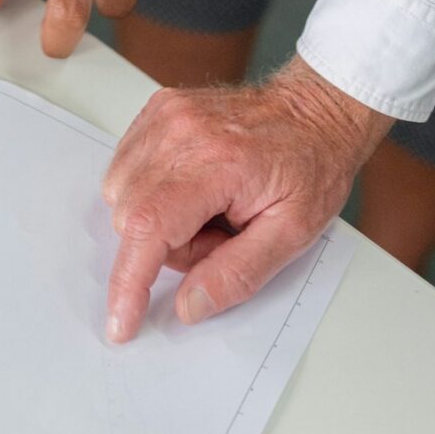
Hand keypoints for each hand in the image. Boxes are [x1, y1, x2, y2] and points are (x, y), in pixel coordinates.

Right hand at [102, 57, 390, 338]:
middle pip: (131, 216)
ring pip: (121, 193)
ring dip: (157, 220)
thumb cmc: (310, 167)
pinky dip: (151, 192)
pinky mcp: (158, 110)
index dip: (128, 282)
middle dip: (167, 248)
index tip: (120, 323)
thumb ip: (238, 275)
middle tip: (220, 237)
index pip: (148, 227)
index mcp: (217, 162)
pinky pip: (126, 167)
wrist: (314, 111)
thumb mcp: (292, 235)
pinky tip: (192, 189)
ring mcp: (165, 115)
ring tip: (210, 210)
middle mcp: (180, 130)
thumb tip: (188, 305)